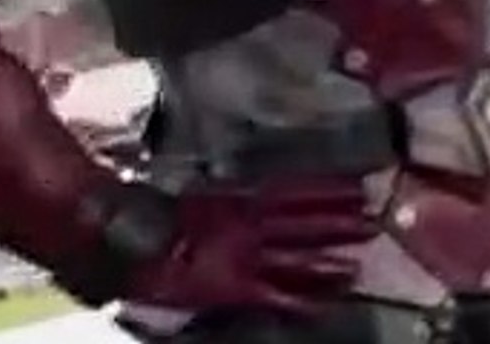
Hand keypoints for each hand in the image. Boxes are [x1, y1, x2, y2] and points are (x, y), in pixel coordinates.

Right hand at [126, 181, 374, 314]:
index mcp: (236, 203)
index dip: (325, 189)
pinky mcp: (232, 289)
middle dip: (339, 222)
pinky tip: (325, 307)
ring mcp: (242, 257)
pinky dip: (300, 302)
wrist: (114, 247)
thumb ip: (227, 201)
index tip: (358, 183)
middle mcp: (247, 228)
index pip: (293, 193)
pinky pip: (274, 296)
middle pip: (305, 224)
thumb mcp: (191, 203)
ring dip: (330, 259)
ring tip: (362, 261)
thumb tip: (253, 196)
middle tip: (375, 219)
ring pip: (299, 258)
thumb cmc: (144, 225)